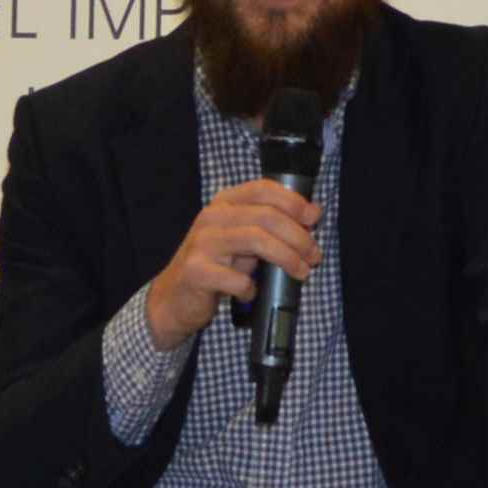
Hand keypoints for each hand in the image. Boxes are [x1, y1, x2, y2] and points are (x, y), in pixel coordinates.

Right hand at [140, 177, 323, 351]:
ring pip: (256, 241)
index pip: (263, 189)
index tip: (314, 217)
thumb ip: (267, 227)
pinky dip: (252, 288)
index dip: (293, 201)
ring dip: (287, 258)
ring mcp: (202, 243)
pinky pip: (238, 279)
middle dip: (298, 236)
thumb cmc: (214, 267)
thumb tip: (312, 214)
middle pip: (266, 216)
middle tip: (314, 255)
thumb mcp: (239, 240)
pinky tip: (251, 292)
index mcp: (223, 204)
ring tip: (301, 272)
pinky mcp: (197, 272)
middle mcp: (211, 218)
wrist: (174, 298)